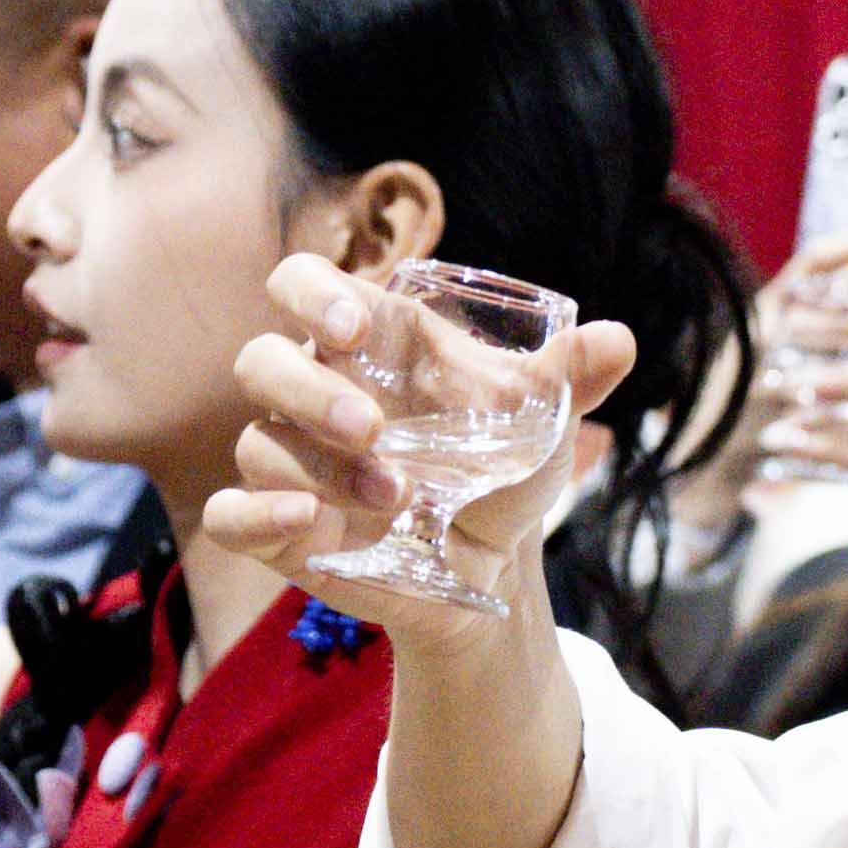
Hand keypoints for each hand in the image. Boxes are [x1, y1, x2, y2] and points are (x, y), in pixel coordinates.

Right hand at [206, 251, 638, 645]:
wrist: (492, 562)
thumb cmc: (499, 466)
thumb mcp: (538, 420)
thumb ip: (568, 378)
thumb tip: (618, 340)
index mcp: (365, 344)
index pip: (300, 285)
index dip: (312, 295)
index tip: (352, 326)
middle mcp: (312, 392)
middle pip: (261, 362)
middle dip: (309, 391)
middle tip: (372, 427)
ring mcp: (289, 460)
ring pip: (258, 444)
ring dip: (320, 468)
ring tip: (398, 499)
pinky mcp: (276, 524)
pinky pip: (230, 512)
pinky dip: (255, 513)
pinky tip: (305, 521)